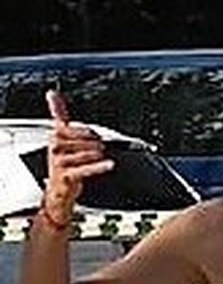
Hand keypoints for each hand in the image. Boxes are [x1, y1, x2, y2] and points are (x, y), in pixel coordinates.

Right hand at [42, 89, 112, 223]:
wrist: (58, 190)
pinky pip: (85, 168)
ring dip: (97, 154)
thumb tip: (52, 93)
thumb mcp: (61, 137)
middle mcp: (54, 147)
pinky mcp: (66, 175)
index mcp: (54, 136)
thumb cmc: (62, 163)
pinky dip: (99, 166)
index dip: (85, 130)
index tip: (93, 133)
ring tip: (103, 155)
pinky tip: (109, 164)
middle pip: (80, 139)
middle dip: (94, 142)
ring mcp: (59, 162)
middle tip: (101, 145)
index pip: (69, 126)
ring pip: (85, 153)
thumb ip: (59, 114)